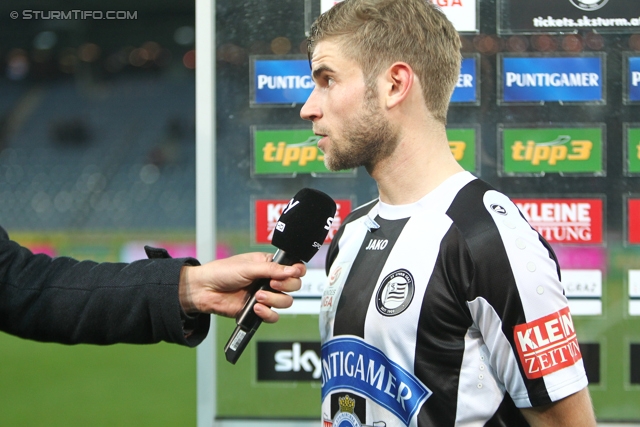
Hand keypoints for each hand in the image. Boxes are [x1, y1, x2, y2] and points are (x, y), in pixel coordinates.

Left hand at [178, 252, 304, 321]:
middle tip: (272, 283)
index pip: (293, 267)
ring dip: (274, 300)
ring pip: (286, 302)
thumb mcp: (248, 266)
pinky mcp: (258, 311)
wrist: (205, 290)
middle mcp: (269, 280)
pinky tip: (256, 308)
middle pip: (294, 286)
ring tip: (258, 296)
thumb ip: (272, 269)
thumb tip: (292, 270)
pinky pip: (273, 316)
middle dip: (286, 285)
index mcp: (269, 265)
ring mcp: (265, 296)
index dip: (297, 271)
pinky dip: (267, 313)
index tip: (293, 273)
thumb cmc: (222, 272)